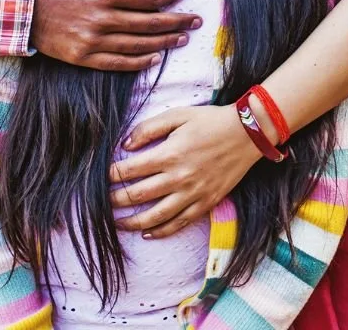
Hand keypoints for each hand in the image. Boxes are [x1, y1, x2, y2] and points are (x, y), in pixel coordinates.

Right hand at [31, 0, 200, 70]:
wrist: (20, 2)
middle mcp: (102, 19)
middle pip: (148, 23)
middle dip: (176, 21)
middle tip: (195, 20)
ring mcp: (92, 41)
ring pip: (137, 45)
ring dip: (163, 43)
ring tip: (182, 39)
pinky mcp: (82, 57)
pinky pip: (117, 63)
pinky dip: (138, 62)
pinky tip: (154, 58)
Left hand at [108, 104, 259, 237]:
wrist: (247, 134)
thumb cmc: (210, 120)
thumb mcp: (178, 115)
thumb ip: (150, 128)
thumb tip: (126, 144)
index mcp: (170, 154)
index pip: (131, 170)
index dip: (112, 175)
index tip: (100, 177)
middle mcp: (179, 178)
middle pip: (139, 195)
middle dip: (116, 201)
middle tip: (101, 203)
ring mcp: (193, 194)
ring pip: (156, 216)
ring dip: (134, 223)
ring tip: (118, 224)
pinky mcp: (205, 203)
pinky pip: (180, 223)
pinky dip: (162, 231)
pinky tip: (148, 233)